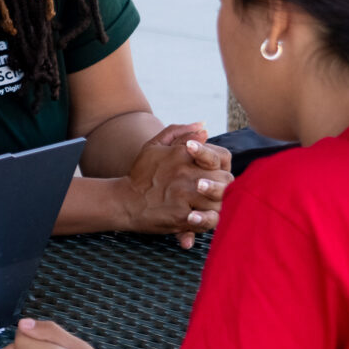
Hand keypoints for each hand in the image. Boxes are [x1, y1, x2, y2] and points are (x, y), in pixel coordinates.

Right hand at [125, 126, 231, 248]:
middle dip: (222, 187)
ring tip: (205, 206)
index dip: (221, 167)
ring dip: (216, 205)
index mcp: (184, 154)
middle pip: (225, 180)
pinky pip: (208, 220)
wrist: (122, 200)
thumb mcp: (154, 146)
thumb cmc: (140, 174)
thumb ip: (179, 132)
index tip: (210, 174)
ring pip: (220, 202)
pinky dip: (207, 220)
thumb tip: (204, 127)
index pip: (221, 157)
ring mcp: (184, 195)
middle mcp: (186, 173)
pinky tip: (198, 217)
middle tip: (211, 192)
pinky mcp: (181, 216)